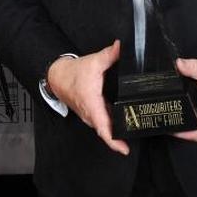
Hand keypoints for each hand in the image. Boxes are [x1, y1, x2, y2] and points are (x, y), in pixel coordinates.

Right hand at [46, 40, 129, 155]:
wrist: (57, 77)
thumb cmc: (73, 73)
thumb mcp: (93, 62)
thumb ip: (109, 55)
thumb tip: (122, 47)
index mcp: (91, 104)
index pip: (103, 128)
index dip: (113, 141)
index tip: (124, 149)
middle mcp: (90, 114)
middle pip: (106, 131)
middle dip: (120, 137)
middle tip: (138, 136)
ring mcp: (89, 116)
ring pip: (104, 128)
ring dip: (116, 131)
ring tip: (133, 130)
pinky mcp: (90, 114)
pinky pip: (102, 123)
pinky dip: (111, 124)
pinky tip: (122, 121)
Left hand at [172, 49, 196, 142]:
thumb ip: (191, 67)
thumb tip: (178, 65)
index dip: (185, 135)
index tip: (173, 130)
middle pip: (196, 130)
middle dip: (183, 127)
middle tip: (168, 120)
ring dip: (186, 119)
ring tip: (171, 113)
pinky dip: (190, 110)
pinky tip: (181, 103)